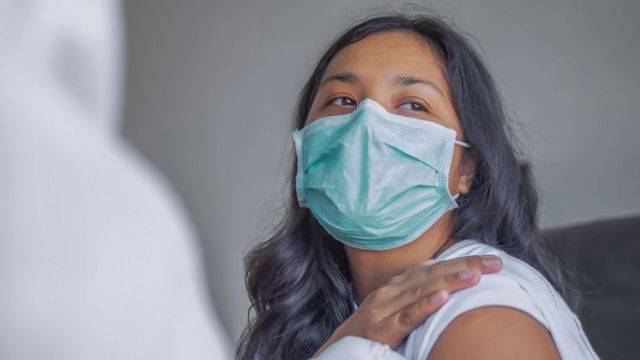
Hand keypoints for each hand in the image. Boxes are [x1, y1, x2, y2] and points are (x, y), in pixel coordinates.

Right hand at [313, 255, 502, 355]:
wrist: (339, 345)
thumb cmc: (370, 325)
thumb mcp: (391, 302)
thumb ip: (411, 285)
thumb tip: (434, 265)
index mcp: (397, 284)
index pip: (435, 268)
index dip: (463, 261)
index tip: (491, 260)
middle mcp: (392, 291)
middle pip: (433, 274)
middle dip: (465, 267)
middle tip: (495, 263)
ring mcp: (386, 308)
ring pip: (422, 290)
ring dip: (450, 280)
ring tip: (476, 275)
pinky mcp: (383, 329)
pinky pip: (407, 316)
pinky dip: (425, 305)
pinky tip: (441, 298)